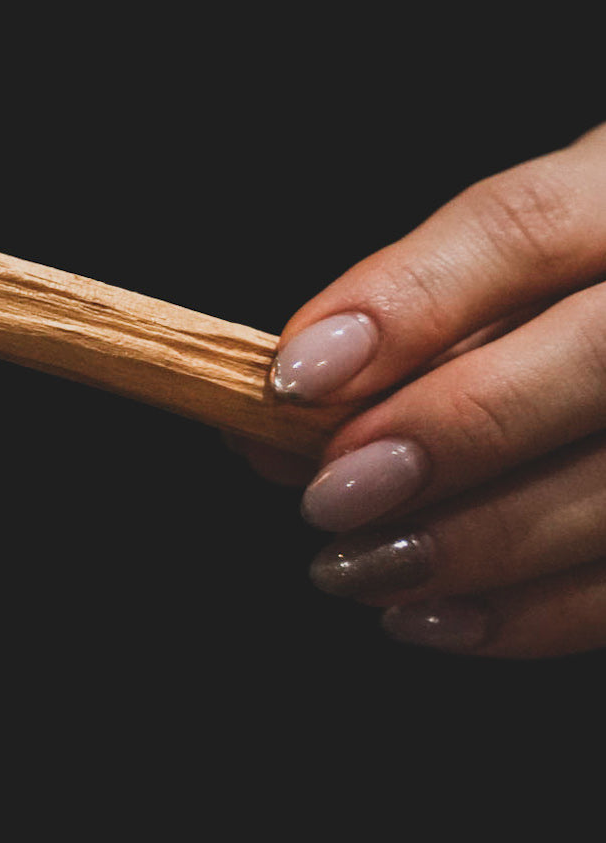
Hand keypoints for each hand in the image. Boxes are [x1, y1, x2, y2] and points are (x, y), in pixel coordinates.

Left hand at [260, 122, 605, 658]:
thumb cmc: (571, 285)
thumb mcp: (510, 269)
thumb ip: (412, 327)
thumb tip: (270, 421)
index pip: (522, 226)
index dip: (405, 303)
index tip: (296, 377)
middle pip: (597, 357)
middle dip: (451, 434)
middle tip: (330, 494)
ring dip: (481, 542)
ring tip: (361, 568)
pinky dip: (540, 611)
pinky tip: (439, 617)